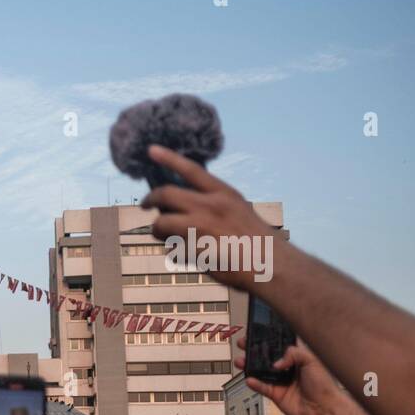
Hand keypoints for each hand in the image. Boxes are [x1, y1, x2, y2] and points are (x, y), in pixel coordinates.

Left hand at [140, 145, 275, 287]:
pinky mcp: (194, 250)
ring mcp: (200, 228)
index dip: (168, 158)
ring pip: (160, 223)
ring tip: (165, 236)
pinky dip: (176, 254)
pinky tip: (191, 257)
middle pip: (165, 194)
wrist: (270, 264)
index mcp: (223, 194)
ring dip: (157, 230)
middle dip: (149, 199)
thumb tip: (178, 202)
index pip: (191, 170)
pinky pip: (171, 250)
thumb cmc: (253, 239)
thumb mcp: (236, 208)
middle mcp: (210, 206)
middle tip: (145, 204)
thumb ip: (211, 202)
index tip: (151, 150)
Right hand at [234, 339, 345, 414]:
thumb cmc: (325, 386)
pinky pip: (261, 387)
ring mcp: (281, 381)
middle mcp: (288, 369)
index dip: (269, 340)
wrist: (324, 409)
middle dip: (254, 350)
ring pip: (261, 372)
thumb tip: (276, 362)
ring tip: (242, 361)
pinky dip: (254, 384)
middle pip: (267, 357)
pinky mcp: (276, 394)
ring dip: (250, 366)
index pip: (280, 346)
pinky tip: (250, 379)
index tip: (258, 334)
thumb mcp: (312, 361)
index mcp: (298, 358)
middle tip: (244, 344)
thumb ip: (294, 354)